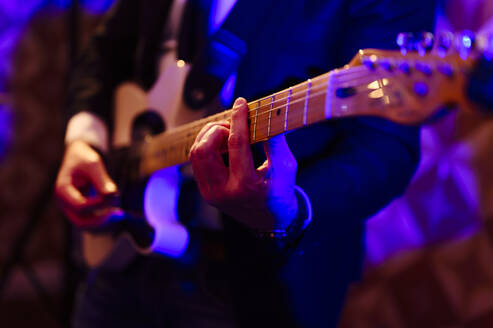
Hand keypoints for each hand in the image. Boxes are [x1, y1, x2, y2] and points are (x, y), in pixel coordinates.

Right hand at [55, 140, 121, 227]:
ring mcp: (70, 209)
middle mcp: (64, 203)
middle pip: (80, 222)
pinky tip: (117, 217)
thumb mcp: (93, 164)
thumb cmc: (84, 159)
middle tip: (120, 214)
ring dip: (104, 225)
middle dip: (101, 221)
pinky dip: (104, 223)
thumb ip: (102, 180)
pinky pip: (90, 224)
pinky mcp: (79, 212)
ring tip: (120, 216)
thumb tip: (112, 197)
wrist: (78, 158)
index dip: (99, 205)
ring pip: (86, 226)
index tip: (114, 196)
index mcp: (62, 190)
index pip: (80, 206)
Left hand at [189, 97, 297, 230]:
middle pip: (204, 149)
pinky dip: (207, 147)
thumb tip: (266, 114)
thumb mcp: (286, 166)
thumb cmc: (280, 192)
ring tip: (228, 135)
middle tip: (233, 127)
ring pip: (196, 154)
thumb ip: (275, 141)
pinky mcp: (205, 191)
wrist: (270, 220)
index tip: (241, 103)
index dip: (238, 119)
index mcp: (246, 186)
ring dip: (209, 137)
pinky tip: (223, 145)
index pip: (236, 144)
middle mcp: (223, 191)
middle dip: (217, 130)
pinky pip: (197, 162)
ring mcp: (210, 193)